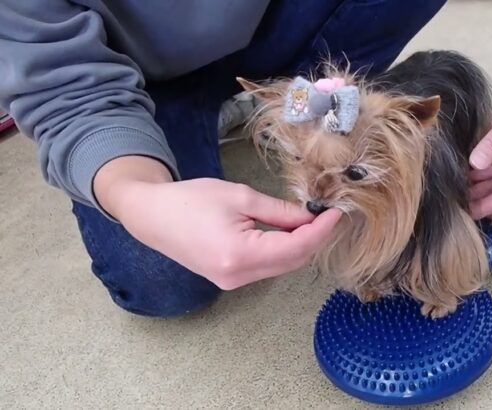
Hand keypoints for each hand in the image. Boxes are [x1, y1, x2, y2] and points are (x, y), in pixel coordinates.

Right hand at [94, 156, 341, 289]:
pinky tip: (290, 231)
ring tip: (311, 220)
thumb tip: (311, 215)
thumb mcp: (240, 196)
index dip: (321, 231)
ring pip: (282, 266)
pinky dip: (283, 250)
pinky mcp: (230, 279)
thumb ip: (279, 210)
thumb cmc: (190, 200)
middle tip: (328, 214)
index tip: (337, 213)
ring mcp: (233, 282)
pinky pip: (267, 267)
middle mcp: (238, 276)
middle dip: (314, 238)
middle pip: (293, 262)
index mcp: (239, 255)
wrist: (152, 216)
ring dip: (300, 245)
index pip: (296, 248)